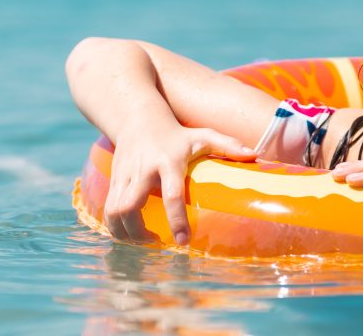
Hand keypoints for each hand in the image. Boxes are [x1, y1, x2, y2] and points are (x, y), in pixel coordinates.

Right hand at [103, 122, 255, 244]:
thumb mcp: (203, 135)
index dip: (176, 219)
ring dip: (123, 233)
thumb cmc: (177, 133)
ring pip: (113, 211)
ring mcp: (125, 176)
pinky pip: (107, 208)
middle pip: (129, 207)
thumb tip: (255, 154)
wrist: (137, 117)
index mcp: (168, 162)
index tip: (183, 241)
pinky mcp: (113, 180)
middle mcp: (143, 170)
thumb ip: (228, 145)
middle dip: (137, 233)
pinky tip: (128, 234)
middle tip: (154, 244)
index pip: (171, 195)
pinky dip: (114, 226)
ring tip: (141, 242)